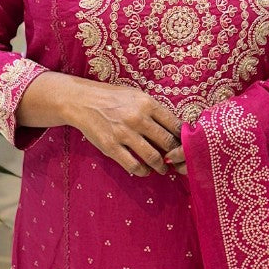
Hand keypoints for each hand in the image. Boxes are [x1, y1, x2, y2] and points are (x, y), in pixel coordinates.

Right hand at [67, 82, 184, 177]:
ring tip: (163, 169)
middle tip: (176, 161)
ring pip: (153, 157)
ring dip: (161, 167)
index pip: (175, 125)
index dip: (183, 138)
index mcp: (147, 104)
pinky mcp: (111, 147)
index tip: (185, 145)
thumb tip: (174, 128)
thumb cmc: (113, 98)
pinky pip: (133, 166)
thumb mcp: (137, 96)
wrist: (83, 101)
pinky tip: (145, 170)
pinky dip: (143, 171)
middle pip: (167, 143)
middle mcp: (138, 118)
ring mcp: (124, 134)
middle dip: (175, 155)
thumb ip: (154, 110)